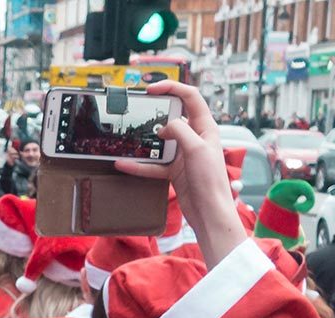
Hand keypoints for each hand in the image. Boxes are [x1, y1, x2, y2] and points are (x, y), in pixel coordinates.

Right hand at [115, 82, 245, 263]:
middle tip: (140, 108)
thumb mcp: (196, 148)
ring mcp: (183, 154)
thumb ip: (180, 131)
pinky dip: (139, 165)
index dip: (172, 88)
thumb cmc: (210, 180)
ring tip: (130, 137)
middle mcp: (195, 137)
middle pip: (174, 116)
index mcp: (205, 127)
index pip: (190, 98)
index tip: (152, 89)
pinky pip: (153, 164)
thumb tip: (164, 127)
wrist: (209, 212)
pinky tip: (124, 165)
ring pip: (160, 141)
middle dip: (156, 112)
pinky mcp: (174, 171)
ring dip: (145, 141)